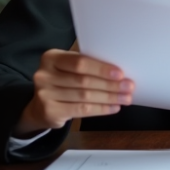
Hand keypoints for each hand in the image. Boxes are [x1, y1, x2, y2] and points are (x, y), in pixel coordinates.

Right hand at [15, 49, 131, 135]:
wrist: (40, 106)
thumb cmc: (62, 81)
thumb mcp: (68, 69)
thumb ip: (87, 67)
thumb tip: (120, 73)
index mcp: (51, 58)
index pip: (80, 62)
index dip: (101, 68)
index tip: (121, 74)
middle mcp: (44, 75)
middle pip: (84, 80)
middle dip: (110, 84)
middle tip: (129, 87)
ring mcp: (44, 94)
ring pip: (85, 96)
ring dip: (109, 97)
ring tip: (126, 98)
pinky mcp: (49, 111)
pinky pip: (81, 110)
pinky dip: (101, 109)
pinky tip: (114, 108)